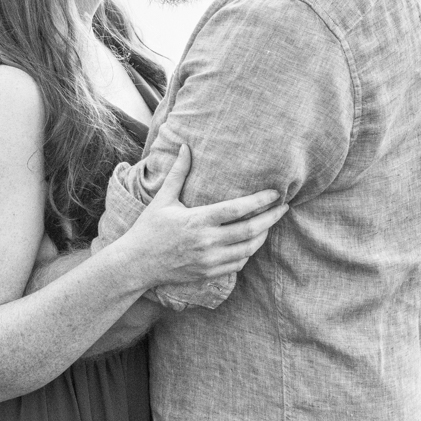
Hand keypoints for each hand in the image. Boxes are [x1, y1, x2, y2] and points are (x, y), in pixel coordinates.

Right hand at [112, 143, 288, 288]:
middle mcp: (206, 242)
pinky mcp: (208, 273)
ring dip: (263, 236)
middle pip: (250, 231)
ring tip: (270, 223)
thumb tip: (186, 147)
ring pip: (248, 249)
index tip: (275, 193)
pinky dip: (248, 252)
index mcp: (197, 221)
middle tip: (283, 208)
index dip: (260, 201)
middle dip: (271, 218)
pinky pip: (238, 264)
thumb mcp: (163, 199)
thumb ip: (178, 173)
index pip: (237, 210)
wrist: (136, 263)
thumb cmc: (149, 228)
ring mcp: (209, 260)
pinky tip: (251, 242)